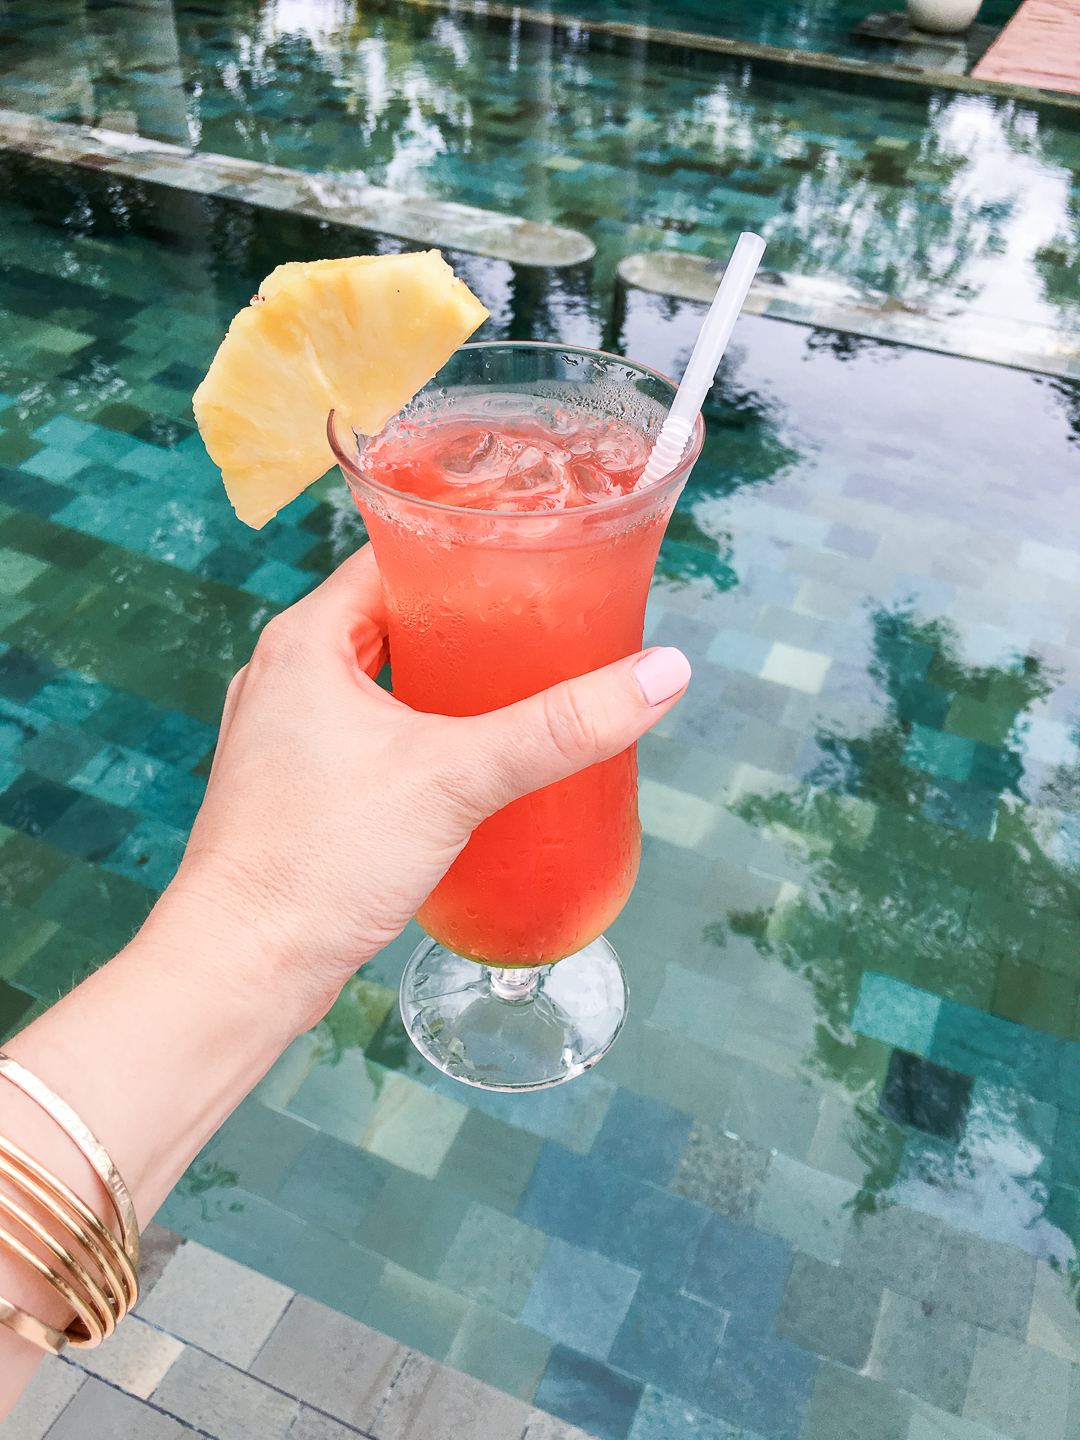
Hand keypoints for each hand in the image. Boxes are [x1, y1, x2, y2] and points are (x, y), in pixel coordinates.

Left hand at [170, 544, 689, 1023]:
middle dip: (469, 622)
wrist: (244, 967)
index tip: (534, 559)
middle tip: (546, 624)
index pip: (394, 557)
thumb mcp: (456, 778)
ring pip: (383, 681)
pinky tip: (469, 758)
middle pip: (394, 618)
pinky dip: (420, 731)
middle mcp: (286, 675)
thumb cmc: (321, 860)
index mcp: (305, 641)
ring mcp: (286, 734)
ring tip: (521, 685)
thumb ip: (558, 726)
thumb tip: (662, 674)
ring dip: (445, 681)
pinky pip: (370, 733)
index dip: (466, 552)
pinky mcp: (298, 788)